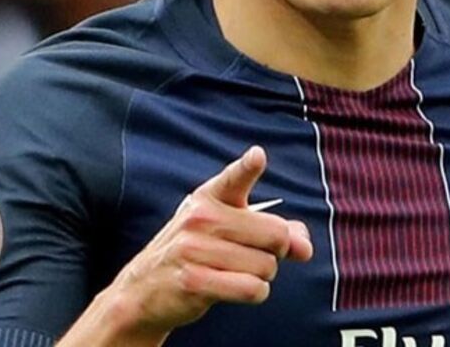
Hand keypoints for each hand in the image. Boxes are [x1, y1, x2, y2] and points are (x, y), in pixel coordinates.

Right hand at [64, 146, 312, 345]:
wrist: (145, 288)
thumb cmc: (196, 253)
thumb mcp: (228, 230)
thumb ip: (273, 230)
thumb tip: (305, 246)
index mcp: (210, 198)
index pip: (234, 179)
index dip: (248, 167)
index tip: (257, 156)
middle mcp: (202, 218)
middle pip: (275, 235)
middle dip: (275, 252)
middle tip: (251, 256)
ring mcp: (195, 249)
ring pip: (266, 266)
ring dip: (261, 277)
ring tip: (235, 273)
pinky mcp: (194, 281)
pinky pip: (252, 289)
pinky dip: (254, 293)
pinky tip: (234, 289)